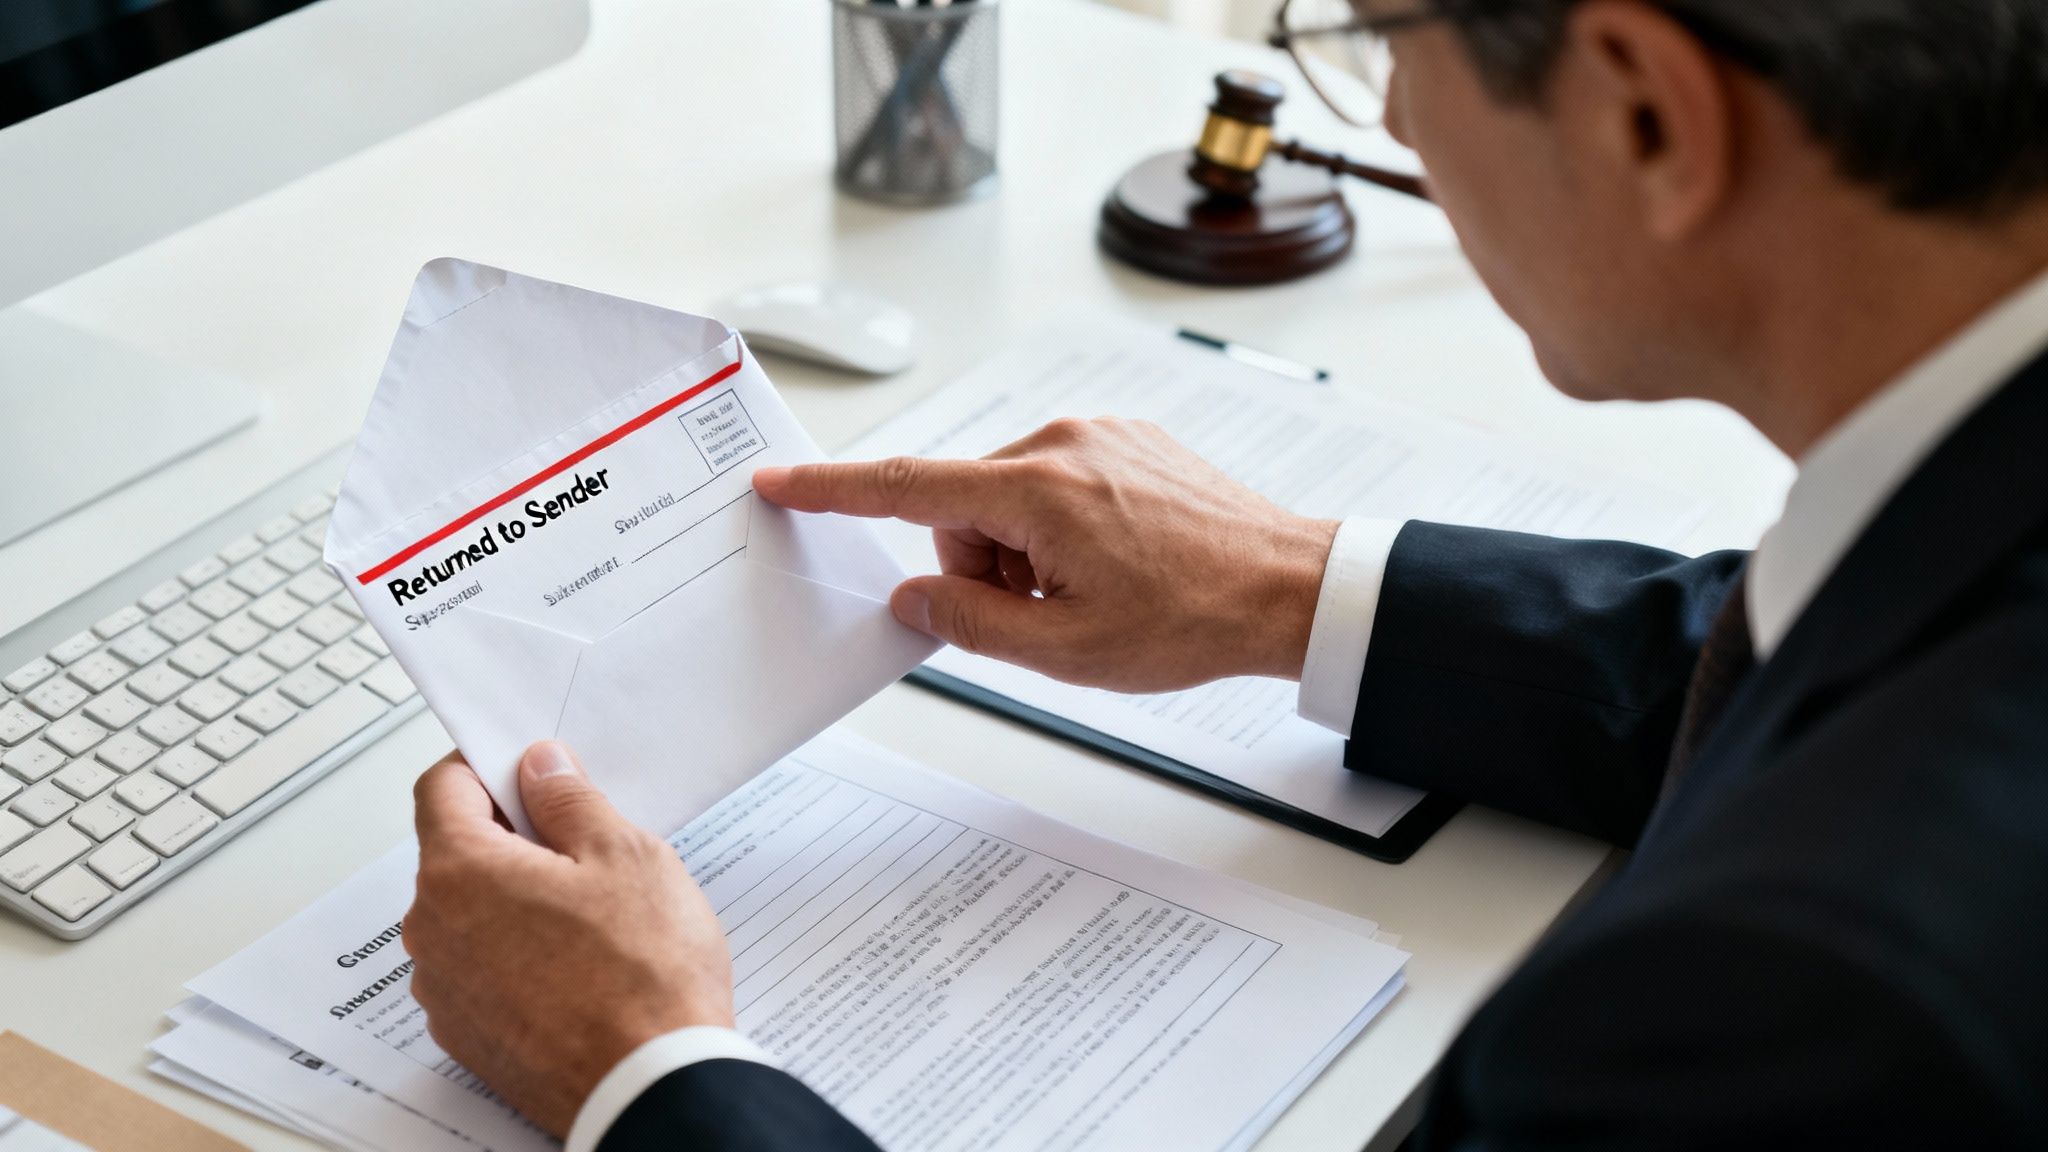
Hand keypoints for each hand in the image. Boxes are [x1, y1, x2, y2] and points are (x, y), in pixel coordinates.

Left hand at [404, 741, 733, 1136]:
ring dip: (514, 901)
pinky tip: (578, 967)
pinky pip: (480, 970)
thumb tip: (540, 769)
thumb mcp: (625, 855)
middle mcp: (433, 932)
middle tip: (582, 847)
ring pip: (469, 915)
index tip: (525, 769)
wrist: (650, 1086)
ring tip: (590, 919)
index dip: (485, 767)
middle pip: (456, 854)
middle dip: (511, 839)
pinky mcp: (467, 1035)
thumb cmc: (644, 975)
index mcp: (460, 873)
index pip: (442, 789)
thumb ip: (570, 801)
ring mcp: (445, 991)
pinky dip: (516, 956)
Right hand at [753, 417, 1336, 691]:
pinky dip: (1061, 528)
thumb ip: (969, 621)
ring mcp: (1100, 435)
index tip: (780, 482)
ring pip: (1011, 496)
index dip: (833, 490)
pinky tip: (1116, 565)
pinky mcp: (1128, 440)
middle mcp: (1063, 443)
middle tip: (1042, 614)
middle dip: (980, 563)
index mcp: (1037, 491)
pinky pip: (1058, 482)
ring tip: (1092, 593)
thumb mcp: (1063, 650)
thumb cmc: (1191, 620)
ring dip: (1025, 550)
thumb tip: (914, 597)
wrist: (1291, 589)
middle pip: (963, 502)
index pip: (906, 485)